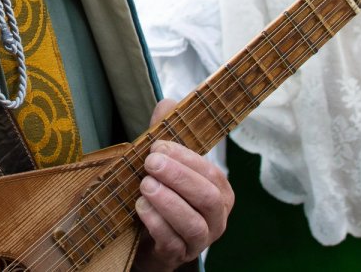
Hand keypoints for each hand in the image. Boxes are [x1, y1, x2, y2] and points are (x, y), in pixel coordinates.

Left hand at [133, 99, 233, 271]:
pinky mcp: (179, 256)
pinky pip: (173, 243)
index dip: (185, 158)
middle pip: (207, 197)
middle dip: (178, 177)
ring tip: (144, 186)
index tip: (158, 145)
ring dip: (168, 202)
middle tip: (150, 163)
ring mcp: (200, 241)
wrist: (147, 239)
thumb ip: (167, 134)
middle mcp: (217, 217)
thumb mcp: (165, 164)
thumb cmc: (163, 195)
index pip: (210, 172)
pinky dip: (157, 224)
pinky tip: (141, 208)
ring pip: (193, 223)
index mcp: (220, 191)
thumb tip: (168, 103)